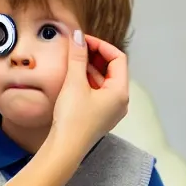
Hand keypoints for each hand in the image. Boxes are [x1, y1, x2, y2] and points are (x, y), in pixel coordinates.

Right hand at [50, 31, 128, 153]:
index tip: (83, 40)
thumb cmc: (73, 119)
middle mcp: (120, 101)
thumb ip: (77, 57)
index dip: (101, 46)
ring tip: (72, 60)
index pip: (118, 59)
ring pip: (104, 80)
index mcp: (120, 92)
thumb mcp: (75, 83)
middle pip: (112, 69)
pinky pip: (97, 92)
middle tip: (77, 47)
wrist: (64, 149)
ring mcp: (110, 110)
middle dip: (95, 56)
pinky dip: (87, 81)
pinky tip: (73, 76)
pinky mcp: (99, 116)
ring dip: (90, 67)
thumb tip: (78, 36)